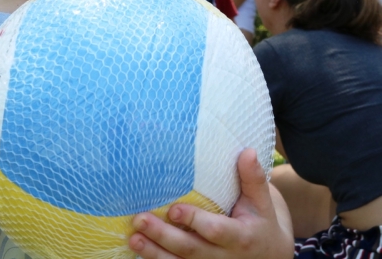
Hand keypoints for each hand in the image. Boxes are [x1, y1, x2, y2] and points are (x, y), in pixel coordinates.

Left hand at [128, 148, 293, 258]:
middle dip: (164, 236)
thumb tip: (248, 152)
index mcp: (241, 237)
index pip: (216, 230)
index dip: (194, 221)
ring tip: (133, 238)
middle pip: (191, 249)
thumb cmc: (260, 223)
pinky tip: (138, 249)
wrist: (268, 256)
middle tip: (140, 219)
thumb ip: (253, 178)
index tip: (173, 209)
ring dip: (154, 252)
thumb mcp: (262, 203)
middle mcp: (224, 257)